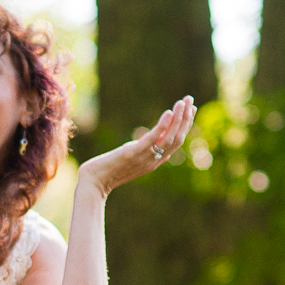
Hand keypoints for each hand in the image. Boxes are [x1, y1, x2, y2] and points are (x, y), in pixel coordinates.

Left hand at [77, 97, 194, 196]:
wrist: (93, 183)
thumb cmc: (105, 171)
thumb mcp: (128, 159)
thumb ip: (139, 151)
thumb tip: (143, 141)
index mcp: (154, 162)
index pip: (176, 142)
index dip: (185, 125)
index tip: (191, 109)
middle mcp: (153, 161)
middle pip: (178, 139)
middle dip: (186, 118)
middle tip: (190, 100)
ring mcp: (144, 158)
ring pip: (170, 138)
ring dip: (179, 119)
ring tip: (183, 102)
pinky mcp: (133, 154)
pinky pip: (153, 139)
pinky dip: (163, 126)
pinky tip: (168, 112)